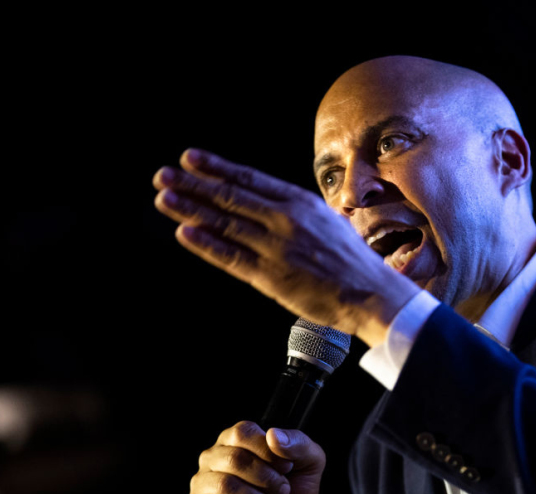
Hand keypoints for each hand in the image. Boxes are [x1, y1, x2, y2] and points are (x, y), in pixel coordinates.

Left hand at [153, 148, 418, 346]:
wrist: (371, 293)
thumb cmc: (351, 259)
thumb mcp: (328, 220)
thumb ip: (297, 210)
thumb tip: (272, 200)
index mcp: (300, 202)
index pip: (249, 179)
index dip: (216, 168)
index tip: (190, 158)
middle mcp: (286, 220)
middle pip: (230, 196)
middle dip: (193, 184)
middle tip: (163, 174)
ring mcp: (276, 248)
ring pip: (225, 223)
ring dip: (191, 209)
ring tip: (165, 198)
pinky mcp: (270, 276)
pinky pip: (231, 257)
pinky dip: (206, 244)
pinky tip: (185, 233)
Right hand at [184, 421, 324, 493]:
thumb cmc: (293, 493)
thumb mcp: (309, 463)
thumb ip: (298, 444)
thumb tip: (273, 435)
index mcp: (236, 439)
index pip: (242, 433)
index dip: (268, 452)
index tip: (287, 468)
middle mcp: (214, 458)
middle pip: (234, 459)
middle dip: (267, 480)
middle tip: (283, 492)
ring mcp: (202, 484)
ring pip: (224, 486)